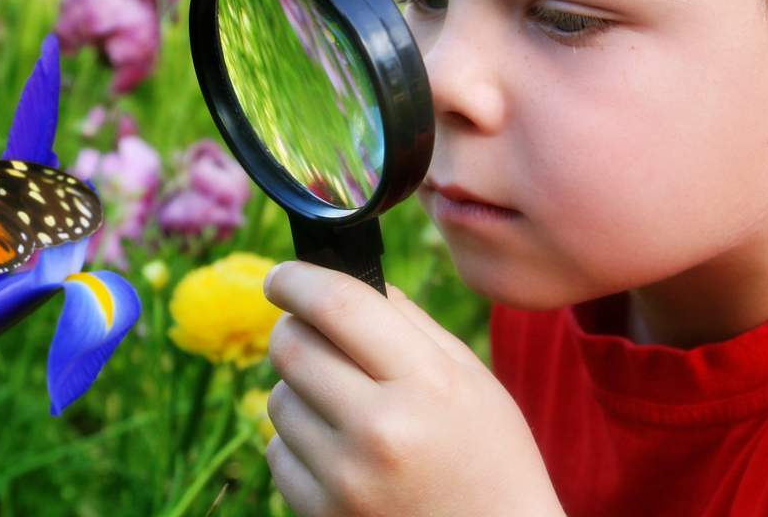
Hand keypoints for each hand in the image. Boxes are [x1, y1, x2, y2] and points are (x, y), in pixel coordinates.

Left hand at [263, 261, 563, 516]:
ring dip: (299, 389)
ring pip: (278, 398)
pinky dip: (298, 441)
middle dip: (293, 328)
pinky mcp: (320, 514)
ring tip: (344, 405)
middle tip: (312, 333)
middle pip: (292, 346)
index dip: (298, 279)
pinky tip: (341, 450)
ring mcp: (345, 478)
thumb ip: (409, 323)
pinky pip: (276, 450)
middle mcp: (380, 430)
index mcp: (425, 383)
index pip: (338, 305)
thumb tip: (346, 278)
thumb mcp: (471, 379)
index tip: (283, 276)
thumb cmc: (490, 458)